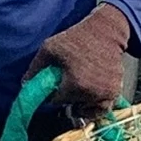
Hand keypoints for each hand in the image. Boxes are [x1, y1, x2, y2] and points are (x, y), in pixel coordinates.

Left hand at [30, 3, 130, 117]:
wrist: (106, 31)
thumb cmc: (77, 38)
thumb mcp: (49, 48)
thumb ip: (35, 68)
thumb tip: (24, 85)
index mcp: (75, 84)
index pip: (56, 101)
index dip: (53, 94)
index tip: (55, 84)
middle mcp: (92, 92)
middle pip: (72, 106)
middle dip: (68, 97)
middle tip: (69, 81)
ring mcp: (106, 93)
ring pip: (88, 109)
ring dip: (82, 103)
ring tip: (80, 87)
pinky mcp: (115, 91)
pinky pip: (103, 107)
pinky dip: (96, 103)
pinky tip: (91, 92)